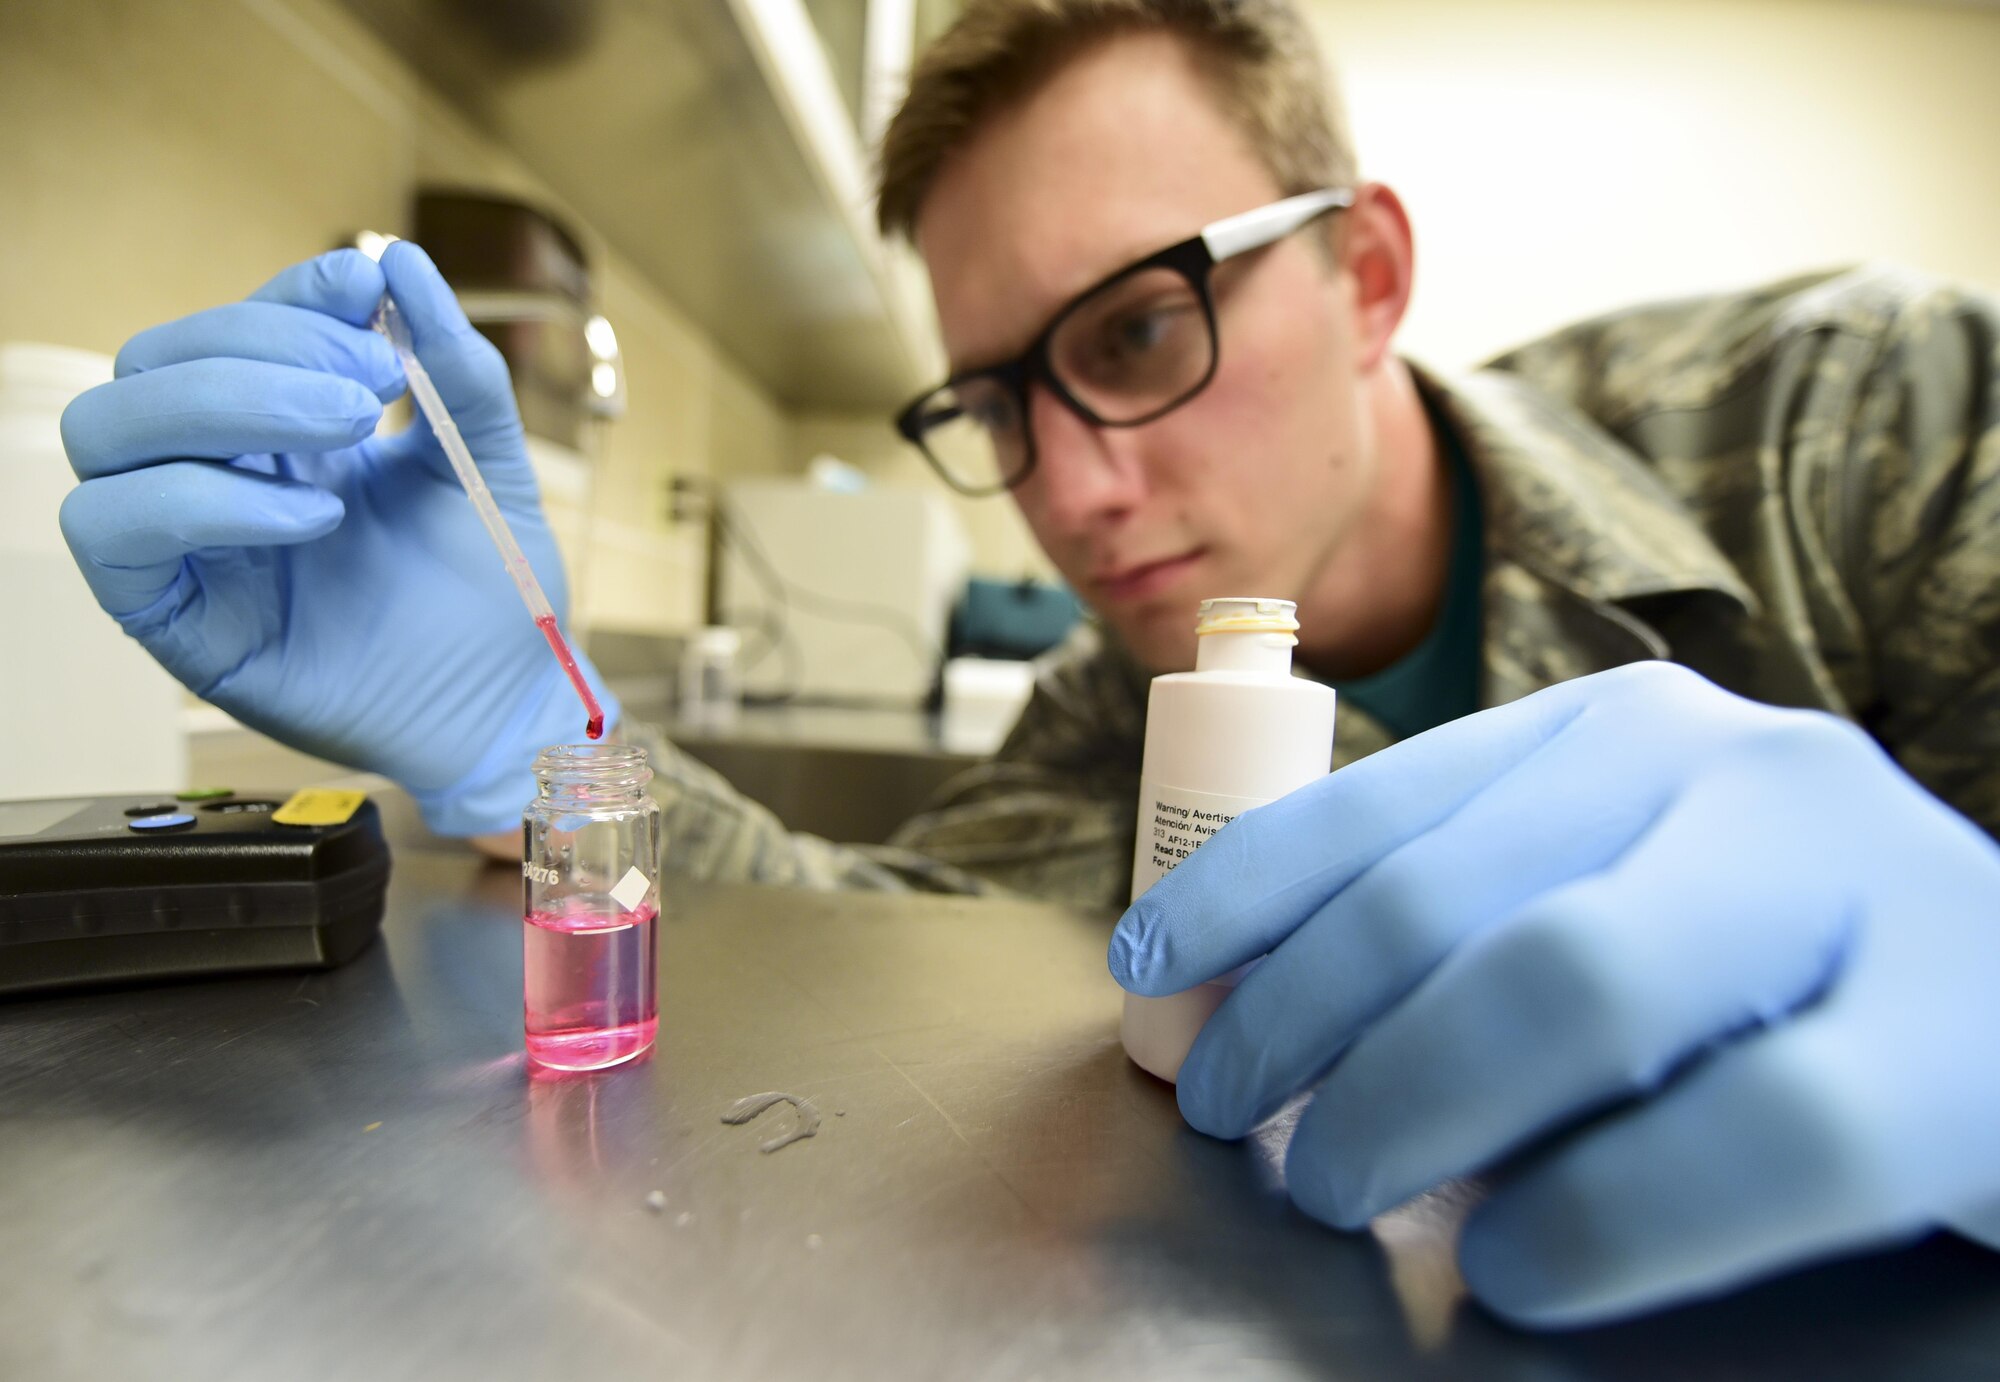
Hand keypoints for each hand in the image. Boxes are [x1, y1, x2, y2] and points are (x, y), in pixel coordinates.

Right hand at [58, 243, 614, 833]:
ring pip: (106, 428)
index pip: (231, 325)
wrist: (507, 701)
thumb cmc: (493, 589)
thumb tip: (401, 261)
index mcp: (281, 429)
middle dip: (259, 347)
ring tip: (346, 434)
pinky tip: (313, 515)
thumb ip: (453, 368)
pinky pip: (114, 529)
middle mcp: (217, 474)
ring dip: (223, 404)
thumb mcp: (487, 460)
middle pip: (151, 360)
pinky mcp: (172, 616)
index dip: (287, 295)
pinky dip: (204, 500)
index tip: (365, 291)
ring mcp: (187, 543)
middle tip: (369, 385)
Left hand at [1109, 661, 1999, 1327]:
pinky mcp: (1966, 1052)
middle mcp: (1744, 771)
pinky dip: (1597, 1217)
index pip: (1386, 798)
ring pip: (1573, 989)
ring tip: (1342, 1185)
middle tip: (1242, 1123)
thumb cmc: (1781, 976)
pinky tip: (1517, 1256)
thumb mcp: (1619, 893)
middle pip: (1454, 904)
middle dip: (1303, 1026)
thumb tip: (1236, 1000)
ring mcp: (1867, 890)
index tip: (1145, 969)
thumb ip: (1468, 915)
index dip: (1242, 890)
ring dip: (1411, 1105)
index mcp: (1633, 730)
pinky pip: (1747, 1141)